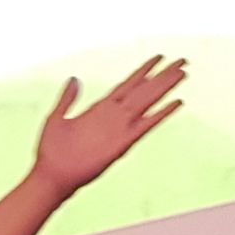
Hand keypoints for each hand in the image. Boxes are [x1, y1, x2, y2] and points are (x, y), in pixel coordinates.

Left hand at [32, 55, 185, 200]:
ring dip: (165, 87)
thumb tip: (74, 78)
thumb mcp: (56, 117)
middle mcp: (114, 116)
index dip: (143, 70)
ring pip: (148, 101)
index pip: (127, 84)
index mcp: (100, 108)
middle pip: (143, 90)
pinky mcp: (122, 143)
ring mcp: (120, 128)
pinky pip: (146, 125)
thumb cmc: (50, 151)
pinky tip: (177, 103)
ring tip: (183, 72)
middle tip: (182, 60)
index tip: (159, 57)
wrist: (51, 176)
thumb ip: (67, 98)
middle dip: (162, 75)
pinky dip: (162, 114)